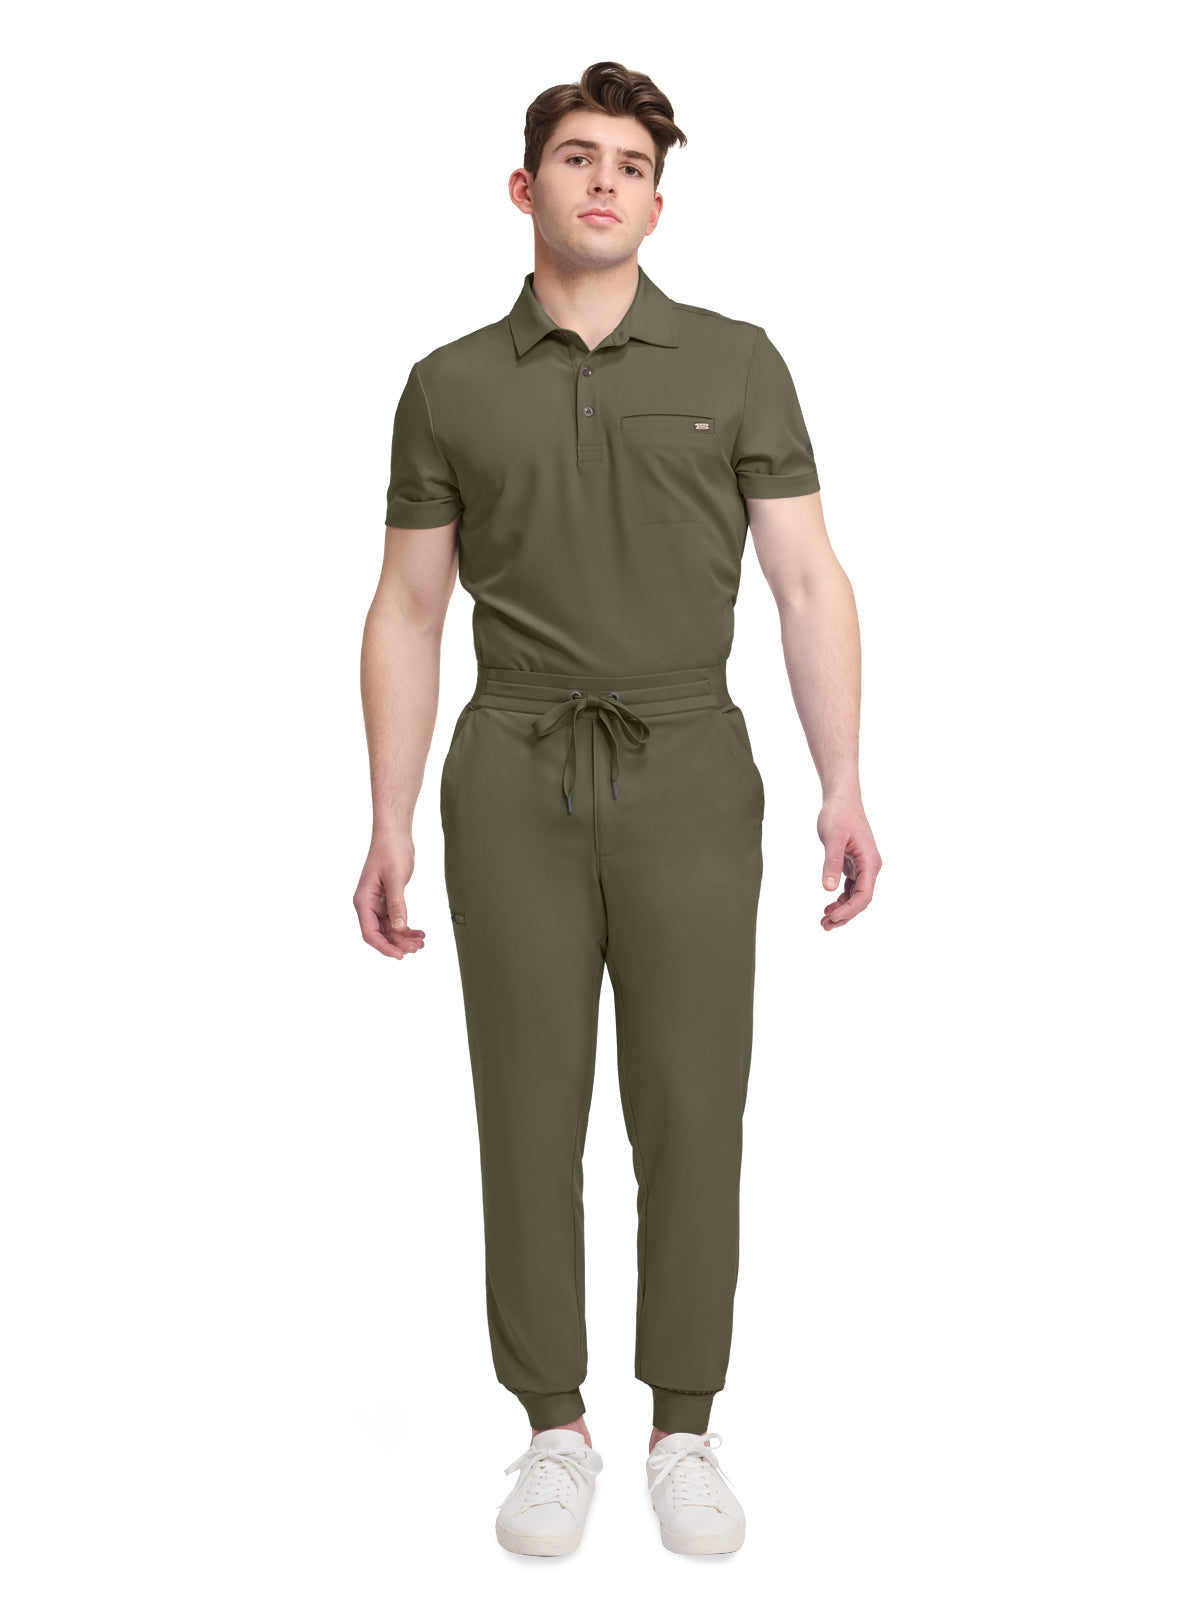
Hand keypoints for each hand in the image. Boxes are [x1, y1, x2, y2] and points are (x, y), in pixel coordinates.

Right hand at [353, 837, 425, 958]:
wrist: (394, 833)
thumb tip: (399, 928)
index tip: (400, 955)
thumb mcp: (396, 878)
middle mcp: (367, 904)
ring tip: (421, 942)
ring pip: (389, 928)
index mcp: (363, 900)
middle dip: (398, 943)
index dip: (384, 947)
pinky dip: (406, 926)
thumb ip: (397, 904)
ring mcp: (377, 902)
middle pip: (380, 933)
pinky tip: (419, 932)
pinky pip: (395, 918)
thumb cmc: (391, 850)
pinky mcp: (387, 898)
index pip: (370, 933)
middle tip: (417, 948)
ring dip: (404, 937)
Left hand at [817, 796, 880, 929]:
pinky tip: (829, 906)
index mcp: (870, 861)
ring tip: (824, 921)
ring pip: (856, 896)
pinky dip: (841, 899)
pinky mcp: (855, 864)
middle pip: (861, 899)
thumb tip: (829, 889)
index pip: (864, 895)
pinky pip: (851, 888)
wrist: (841, 799)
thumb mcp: (832, 838)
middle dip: (845, 915)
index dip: (850, 910)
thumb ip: (832, 863)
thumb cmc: (838, 815)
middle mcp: (870, 866)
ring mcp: (863, 866)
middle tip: (824, 926)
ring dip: (842, 910)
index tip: (832, 918)